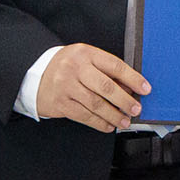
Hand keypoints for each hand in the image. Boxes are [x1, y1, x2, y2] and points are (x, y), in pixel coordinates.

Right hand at [35, 43, 149, 132]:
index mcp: (85, 53)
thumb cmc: (66, 67)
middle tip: (136, 109)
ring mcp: (66, 86)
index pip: (114, 65)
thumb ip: (106, 71)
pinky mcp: (60, 103)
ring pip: (96, 104)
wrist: (34, 75)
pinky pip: (84, 115)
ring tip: (125, 121)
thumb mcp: (85, 60)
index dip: (133, 78)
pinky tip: (108, 125)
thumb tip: (130, 88)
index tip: (145, 89)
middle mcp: (75, 68)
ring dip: (114, 115)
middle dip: (125, 100)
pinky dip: (99, 123)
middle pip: (106, 86)